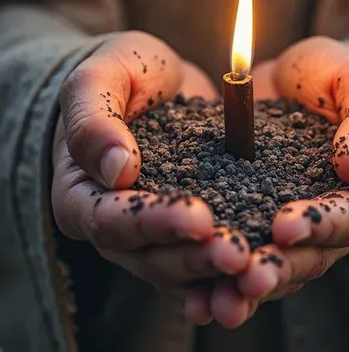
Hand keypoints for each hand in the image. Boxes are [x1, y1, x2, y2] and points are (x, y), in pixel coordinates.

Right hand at [52, 31, 250, 299]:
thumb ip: (94, 120)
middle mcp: (115, 229)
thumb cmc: (119, 75)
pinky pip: (209, 263)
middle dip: (195, 257)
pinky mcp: (191, 234)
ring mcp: (154, 238)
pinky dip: (234, 272)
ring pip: (182, 270)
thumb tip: (117, 169)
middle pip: (150, 258)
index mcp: (80, 196)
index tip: (198, 218)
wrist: (156, 82)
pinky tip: (265, 275)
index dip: (154, 222)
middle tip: (238, 253)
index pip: (110, 220)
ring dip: (219, 274)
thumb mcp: (99, 78)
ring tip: (256, 269)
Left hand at [184, 37, 348, 326]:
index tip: (285, 227)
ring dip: (246, 288)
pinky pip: (238, 258)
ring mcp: (290, 232)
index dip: (322, 225)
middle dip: (280, 268)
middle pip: (312, 257)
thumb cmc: (337, 80)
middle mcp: (332, 225)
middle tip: (248, 278)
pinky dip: (217, 281)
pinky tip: (194, 299)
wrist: (294, 85)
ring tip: (219, 302)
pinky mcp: (250, 226)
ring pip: (274, 268)